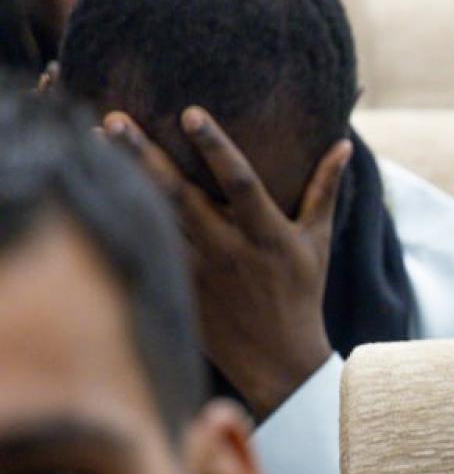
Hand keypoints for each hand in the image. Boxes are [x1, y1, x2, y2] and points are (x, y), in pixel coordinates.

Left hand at [106, 108, 347, 419]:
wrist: (278, 360)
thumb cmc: (301, 293)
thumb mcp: (318, 242)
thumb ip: (324, 190)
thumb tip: (342, 145)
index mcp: (268, 236)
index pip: (240, 182)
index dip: (216, 147)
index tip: (191, 113)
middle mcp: (230, 250)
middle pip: (181, 195)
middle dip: (147, 155)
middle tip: (113, 117)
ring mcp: (199, 271)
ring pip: (154, 217)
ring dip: (122, 179)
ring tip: (92, 140)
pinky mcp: (179, 287)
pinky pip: (147, 247)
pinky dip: (121, 217)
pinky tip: (93, 188)